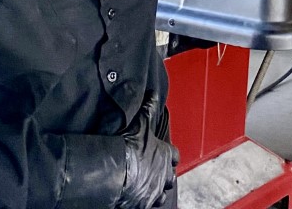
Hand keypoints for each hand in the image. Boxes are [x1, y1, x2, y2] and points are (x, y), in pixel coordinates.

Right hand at [117, 92, 178, 208]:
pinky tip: (138, 198)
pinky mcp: (141, 205)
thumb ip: (149, 107)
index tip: (168, 154)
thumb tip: (154, 93)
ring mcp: (153, 192)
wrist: (116, 170)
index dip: (171, 155)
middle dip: (166, 175)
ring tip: (150, 188)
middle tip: (159, 173)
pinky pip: (147, 205)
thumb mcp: (141, 122)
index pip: (175, 156)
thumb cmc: (130, 146)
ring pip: (161, 195)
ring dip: (157, 191)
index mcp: (165, 156)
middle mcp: (163, 176)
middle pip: (170, 178)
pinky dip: (144, 201)